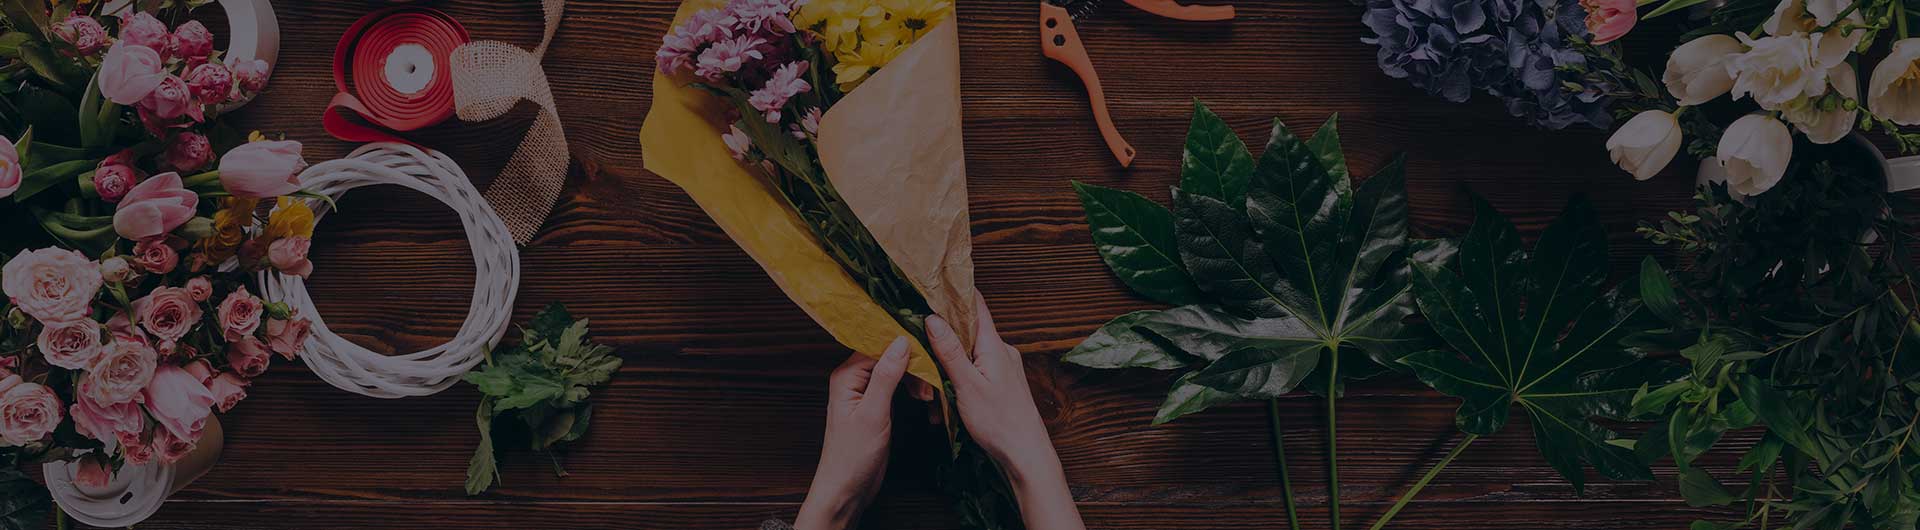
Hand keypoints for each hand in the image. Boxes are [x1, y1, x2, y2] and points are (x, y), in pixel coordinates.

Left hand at [794, 337, 911, 529]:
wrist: (846, 489)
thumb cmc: (853, 455)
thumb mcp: (873, 413)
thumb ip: (886, 376)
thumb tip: (901, 342)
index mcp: (846, 376)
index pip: (877, 345)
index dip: (903, 346)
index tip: (928, 350)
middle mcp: (854, 380)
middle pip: (887, 356)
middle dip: (912, 364)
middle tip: (931, 379)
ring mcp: (865, 393)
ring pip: (895, 371)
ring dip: (914, 378)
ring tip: (928, 394)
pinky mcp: (876, 407)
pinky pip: (896, 387)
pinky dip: (911, 390)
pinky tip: (924, 399)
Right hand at [927, 299, 1086, 529]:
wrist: (1026, 454)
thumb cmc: (1000, 422)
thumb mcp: (967, 385)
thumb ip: (949, 351)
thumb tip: (932, 318)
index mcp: (994, 345)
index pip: (976, 305)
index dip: (955, 292)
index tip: (934, 281)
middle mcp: (1000, 351)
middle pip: (966, 332)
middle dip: (941, 341)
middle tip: (918, 349)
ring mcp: (1002, 368)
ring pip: (967, 357)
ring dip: (946, 371)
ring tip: (930, 395)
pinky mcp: (1000, 385)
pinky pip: (973, 374)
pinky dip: (957, 384)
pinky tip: (945, 406)